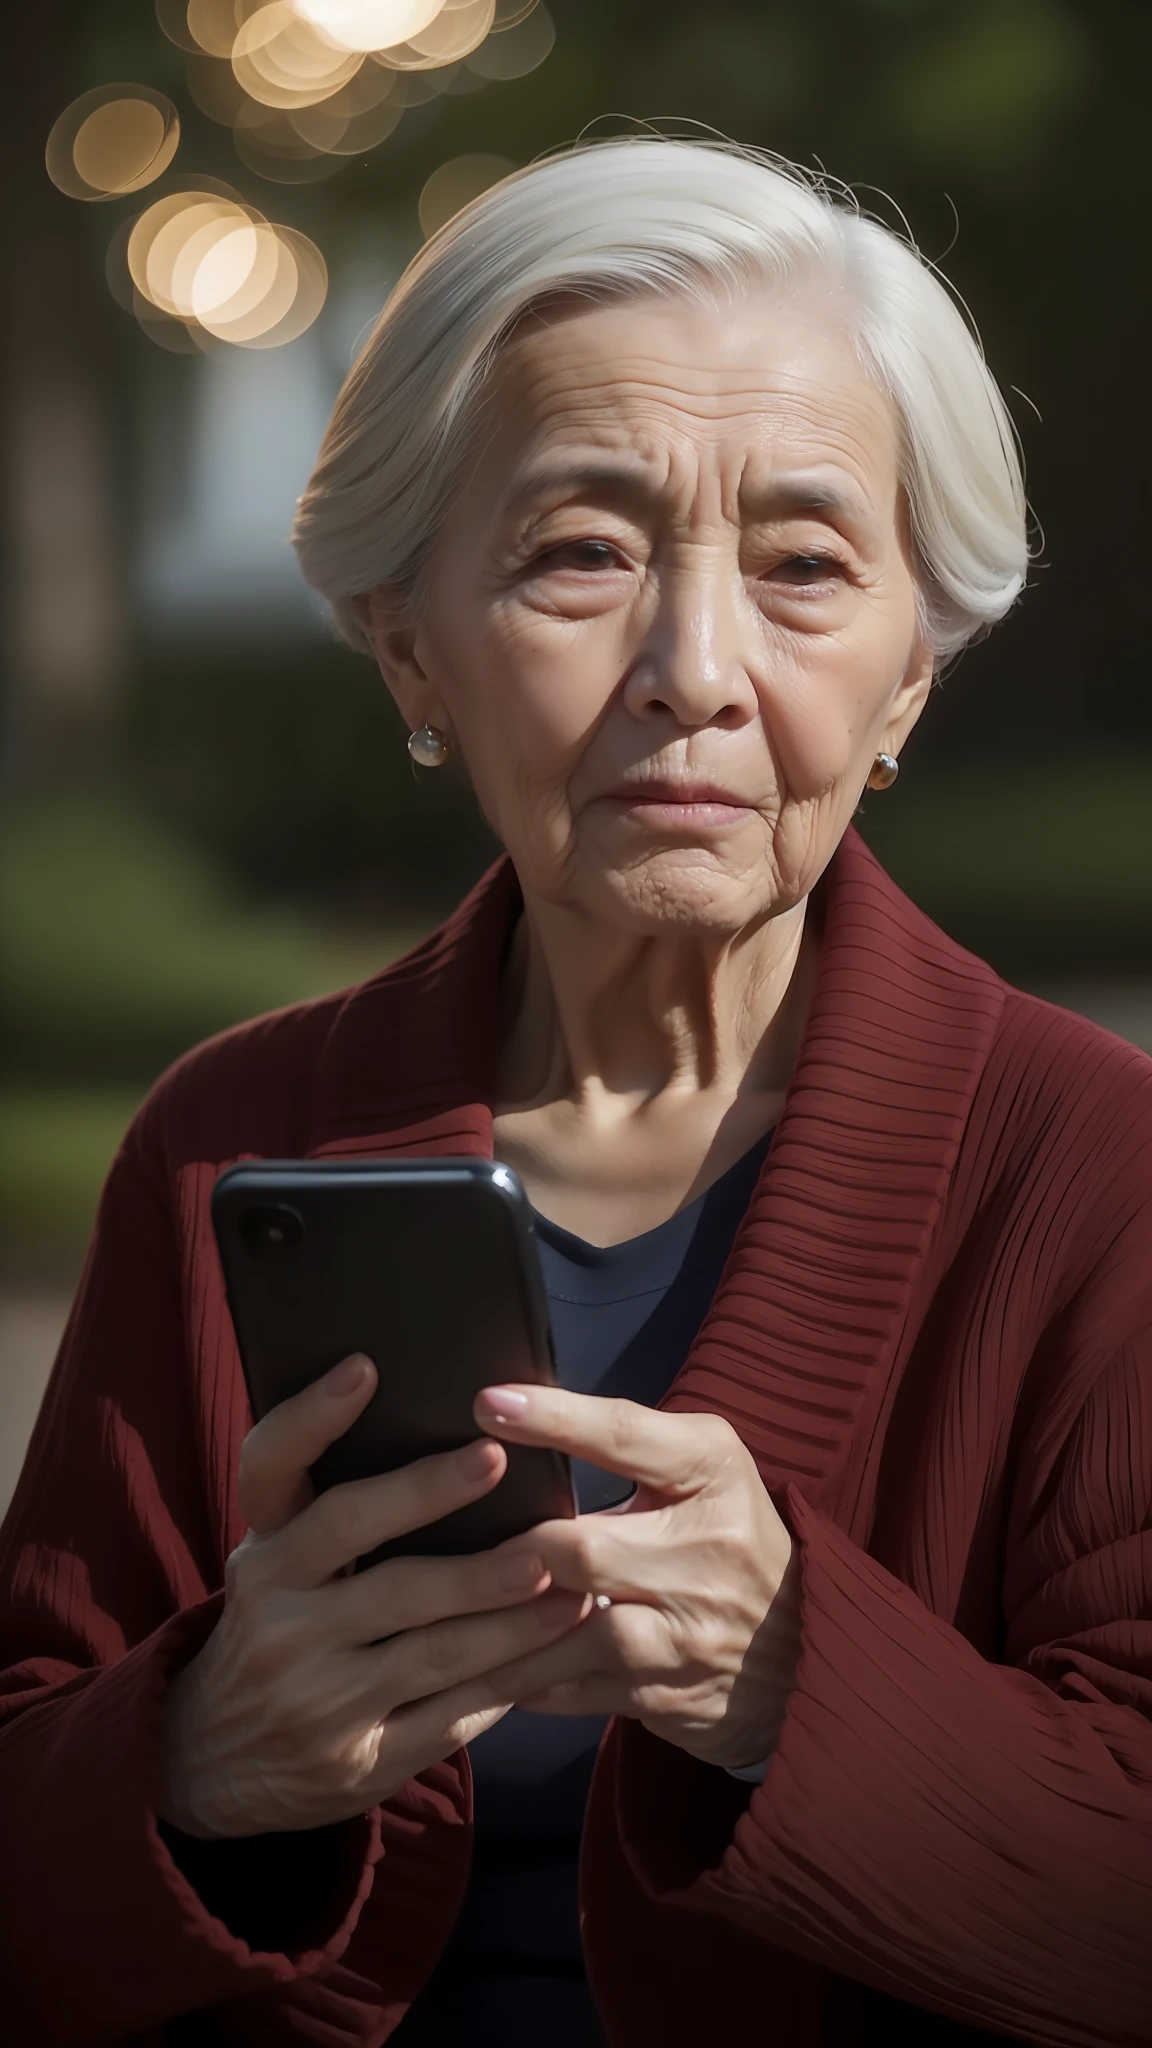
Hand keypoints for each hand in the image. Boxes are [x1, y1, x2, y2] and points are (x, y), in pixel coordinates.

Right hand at [160, 1356, 587, 1837]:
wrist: (212, 1759)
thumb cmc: (275, 1624)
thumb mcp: (275, 1561)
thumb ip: (327, 1505)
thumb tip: (428, 1412)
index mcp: (264, 1557)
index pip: (272, 1475)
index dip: (312, 1419)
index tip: (364, 1367)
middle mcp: (281, 1621)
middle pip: (371, 1556)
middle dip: (436, 1504)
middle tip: (500, 1461)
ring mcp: (320, 1697)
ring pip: (434, 1644)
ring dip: (512, 1609)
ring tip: (574, 1574)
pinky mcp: (362, 1761)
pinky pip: (454, 1715)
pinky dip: (514, 1678)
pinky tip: (562, 1646)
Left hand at [473, 1385, 800, 1772]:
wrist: (803, 1651)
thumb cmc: (724, 1533)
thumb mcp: (700, 1468)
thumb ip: (626, 1442)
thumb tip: (514, 1415)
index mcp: (713, 1471)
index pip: (624, 1436)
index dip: (552, 1417)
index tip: (484, 1402)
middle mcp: (706, 1550)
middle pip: (580, 1547)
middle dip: (512, 1550)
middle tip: (447, 1542)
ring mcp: (686, 1633)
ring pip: (564, 1629)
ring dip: (495, 1624)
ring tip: (432, 1608)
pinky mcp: (662, 1695)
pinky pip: (567, 1687)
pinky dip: (517, 1678)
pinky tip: (473, 1666)